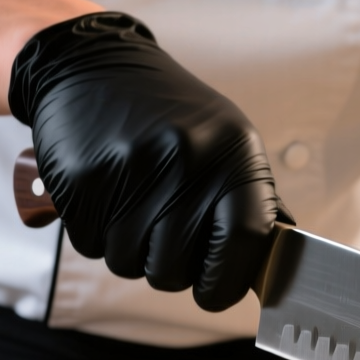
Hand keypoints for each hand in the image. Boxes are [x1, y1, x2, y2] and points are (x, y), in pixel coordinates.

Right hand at [7, 12, 289, 311]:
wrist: (93, 66)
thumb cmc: (170, 116)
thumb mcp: (227, 142)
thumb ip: (253, 202)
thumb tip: (277, 263)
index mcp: (231, 154)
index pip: (245, 241)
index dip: (228, 282)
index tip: (215, 293)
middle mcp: (186, 160)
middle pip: (175, 268)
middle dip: (167, 267)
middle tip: (162, 233)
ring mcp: (132, 170)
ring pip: (129, 264)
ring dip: (129, 250)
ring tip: (132, 205)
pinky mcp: (83, 180)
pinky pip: (91, 246)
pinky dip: (96, 234)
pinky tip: (105, 195)